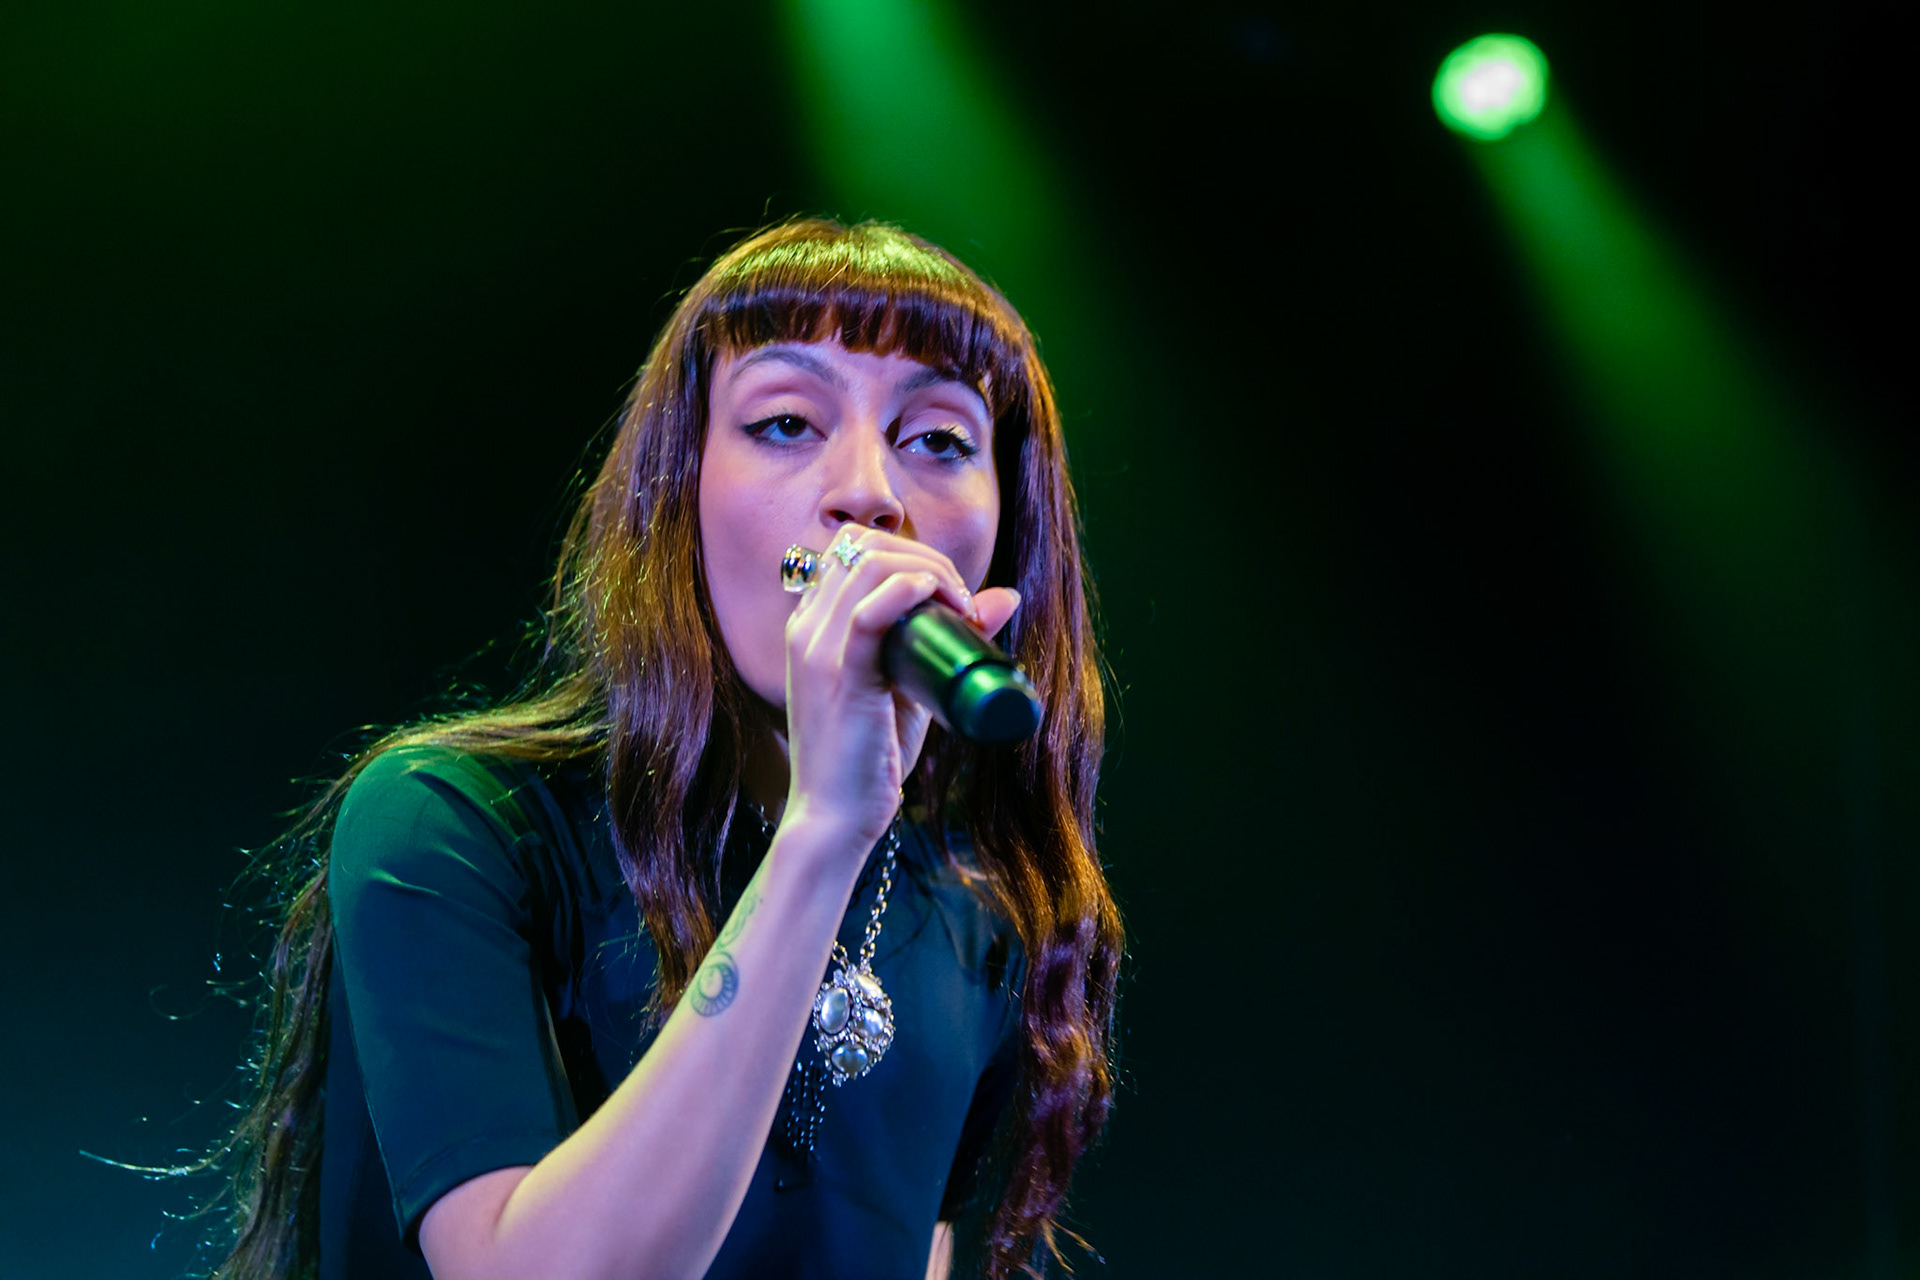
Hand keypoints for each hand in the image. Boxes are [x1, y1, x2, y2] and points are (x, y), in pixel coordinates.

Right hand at [780, 528, 1019, 855]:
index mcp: (811, 624)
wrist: (835, 817)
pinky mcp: (837, 675)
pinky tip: (943, 602)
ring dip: (929, 571)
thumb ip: (943, 641)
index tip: (949, 592)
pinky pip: (869, 611)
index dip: (909, 553)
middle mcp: (805, 626)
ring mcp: (816, 648)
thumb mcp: (908, 689)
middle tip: (962, 601)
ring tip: (959, 608)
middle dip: (926, 557)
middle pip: (863, 545)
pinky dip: (912, 590)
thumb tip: (1005, 596)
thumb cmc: (869, 757)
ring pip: (868, 564)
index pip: (853, 548)